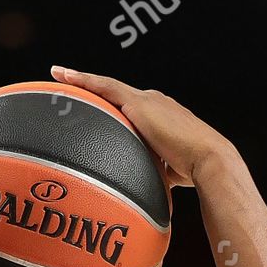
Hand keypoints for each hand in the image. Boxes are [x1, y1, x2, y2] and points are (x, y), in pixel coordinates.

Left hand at [50, 66, 228, 188]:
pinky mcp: (137, 103)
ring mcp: (145, 101)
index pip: (131, 109)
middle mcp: (153, 103)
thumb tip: (145, 192)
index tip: (99, 106)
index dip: (114, 107)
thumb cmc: (194, 171)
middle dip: (93, 89)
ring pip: (106, 86)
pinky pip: (103, 87)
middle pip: (115, 95)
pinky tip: (64, 76)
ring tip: (59, 75)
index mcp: (161, 117)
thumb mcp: (168, 170)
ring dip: (82, 80)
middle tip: (68, 85)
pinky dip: (83, 80)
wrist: (208, 159)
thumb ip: (153, 172)